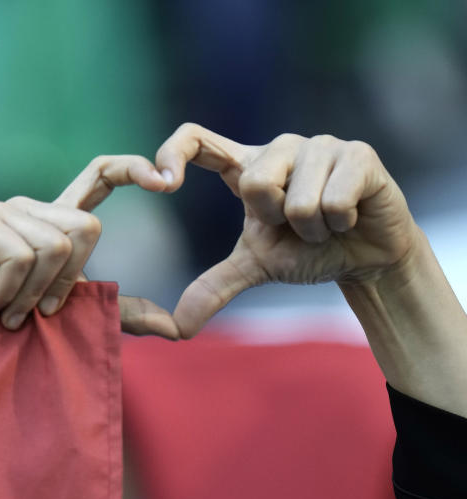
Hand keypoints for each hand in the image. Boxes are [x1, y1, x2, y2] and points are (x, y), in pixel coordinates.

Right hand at [0, 155, 178, 335]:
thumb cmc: (11, 328)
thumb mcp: (73, 316)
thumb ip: (117, 312)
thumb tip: (176, 329)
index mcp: (54, 221)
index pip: (98, 176)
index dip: (130, 169)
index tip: (166, 181)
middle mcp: (28, 208)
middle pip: (85, 227)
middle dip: (68, 282)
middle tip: (38, 312)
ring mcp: (0, 210)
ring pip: (53, 246)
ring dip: (34, 295)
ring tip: (9, 313)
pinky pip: (20, 257)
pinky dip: (10, 294)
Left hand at [156, 123, 418, 337]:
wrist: (366, 260)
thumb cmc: (308, 251)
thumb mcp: (255, 266)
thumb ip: (214, 286)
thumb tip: (178, 329)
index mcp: (246, 166)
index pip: (196, 139)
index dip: (173, 153)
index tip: (162, 185)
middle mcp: (280, 147)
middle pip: (255, 182)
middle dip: (277, 221)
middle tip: (296, 225)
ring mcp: (320, 144)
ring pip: (297, 199)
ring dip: (311, 228)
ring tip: (324, 223)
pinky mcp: (358, 154)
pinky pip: (333, 201)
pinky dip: (339, 224)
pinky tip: (349, 218)